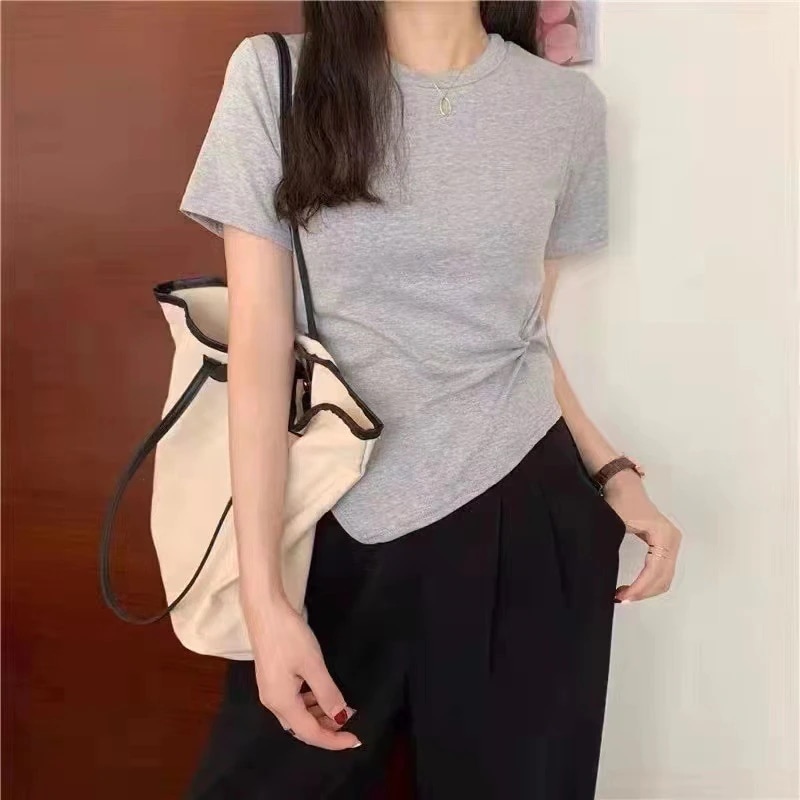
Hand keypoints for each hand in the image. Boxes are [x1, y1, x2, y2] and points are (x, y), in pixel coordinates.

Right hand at [246, 596, 359, 749]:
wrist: (265, 611)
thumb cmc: (288, 636)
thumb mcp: (313, 664)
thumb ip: (327, 693)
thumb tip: (340, 717)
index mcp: (281, 702)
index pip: (310, 733)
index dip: (333, 740)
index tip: (355, 740)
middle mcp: (272, 702)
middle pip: (301, 728)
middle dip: (327, 729)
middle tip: (351, 722)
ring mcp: (270, 690)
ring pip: (297, 715)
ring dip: (319, 715)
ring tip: (340, 708)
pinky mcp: (271, 679)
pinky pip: (292, 702)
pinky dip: (310, 703)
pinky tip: (321, 694)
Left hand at [603, 471, 681, 602]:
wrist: (623, 485)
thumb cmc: (619, 501)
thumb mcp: (616, 524)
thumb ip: (615, 547)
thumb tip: (608, 574)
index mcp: (663, 535)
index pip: (655, 570)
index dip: (640, 587)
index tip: (623, 597)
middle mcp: (672, 540)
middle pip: (663, 578)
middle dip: (643, 592)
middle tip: (620, 599)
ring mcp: (671, 544)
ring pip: (664, 578)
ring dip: (646, 590)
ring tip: (624, 595)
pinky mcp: (665, 546)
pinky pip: (662, 571)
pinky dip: (649, 583)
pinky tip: (633, 588)